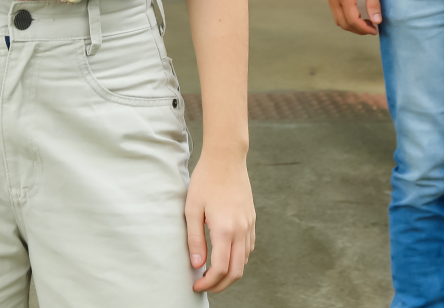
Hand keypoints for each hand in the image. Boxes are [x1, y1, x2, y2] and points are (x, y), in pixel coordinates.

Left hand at [185, 151, 255, 293]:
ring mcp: (249, 225)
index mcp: (225, 229)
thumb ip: (194, 239)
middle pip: (236, 271)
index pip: (220, 269)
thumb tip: (197, 265)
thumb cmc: (205, 180)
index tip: (196, 285)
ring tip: (211, 272)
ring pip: (244, 261)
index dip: (208, 283)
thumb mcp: (192, 208)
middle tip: (204, 285)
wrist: (226, 158)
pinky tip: (224, 255)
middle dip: (221, 284)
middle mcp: (241, 230)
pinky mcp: (251, 219)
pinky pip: (248, 248)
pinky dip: (238, 258)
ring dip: (230, 272)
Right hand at [326, 0, 380, 35]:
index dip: (364, 29)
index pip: (353, 21)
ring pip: (338, 20)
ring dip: (351, 25)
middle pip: (344, 24)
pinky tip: (357, 14)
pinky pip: (336, 13)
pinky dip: (346, 18)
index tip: (375, 30)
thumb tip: (377, 22)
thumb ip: (373, 3)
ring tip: (365, 23)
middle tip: (372, 28)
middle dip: (358, 30)